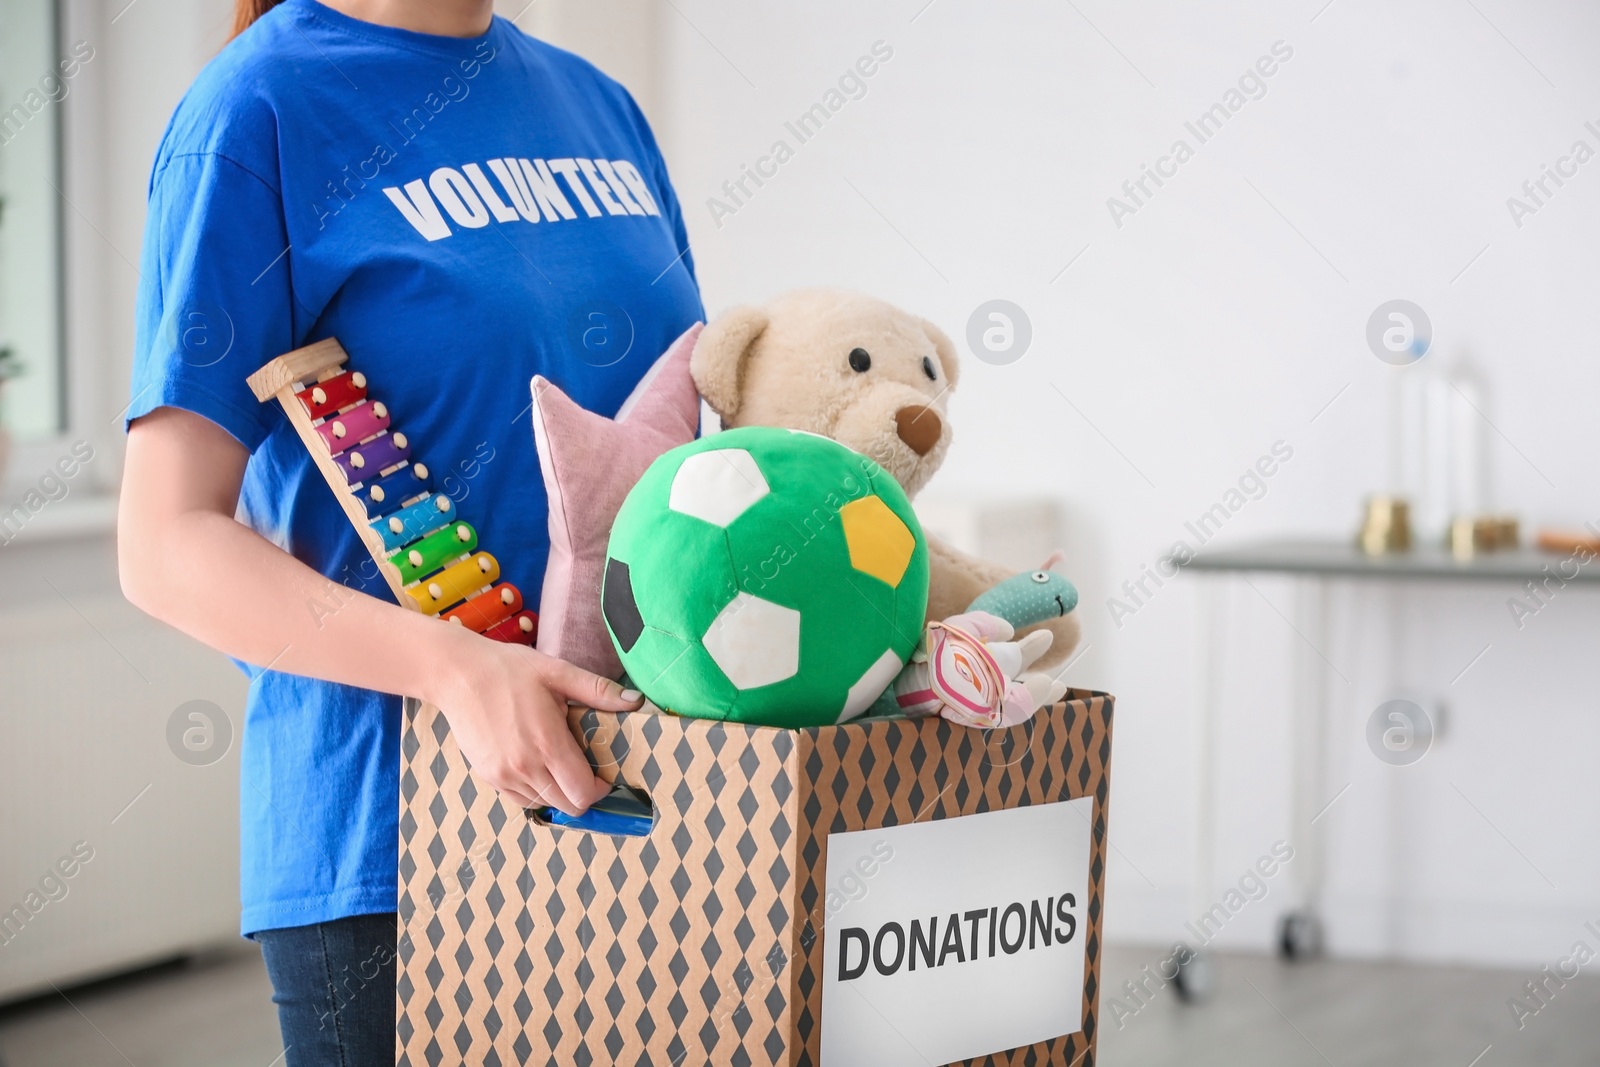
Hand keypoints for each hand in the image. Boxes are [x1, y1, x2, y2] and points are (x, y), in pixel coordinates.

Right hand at [428, 626, 642, 814]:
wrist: (458, 675)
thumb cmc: (510, 670)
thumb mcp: (558, 673)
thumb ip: (599, 691)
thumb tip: (637, 701)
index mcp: (548, 743)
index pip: (583, 793)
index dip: (600, 788)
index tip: (603, 774)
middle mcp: (526, 767)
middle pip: (567, 806)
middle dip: (583, 793)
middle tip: (586, 771)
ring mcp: (504, 775)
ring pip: (544, 804)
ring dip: (559, 792)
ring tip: (559, 765)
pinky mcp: (488, 776)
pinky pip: (520, 799)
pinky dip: (535, 791)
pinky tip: (538, 767)